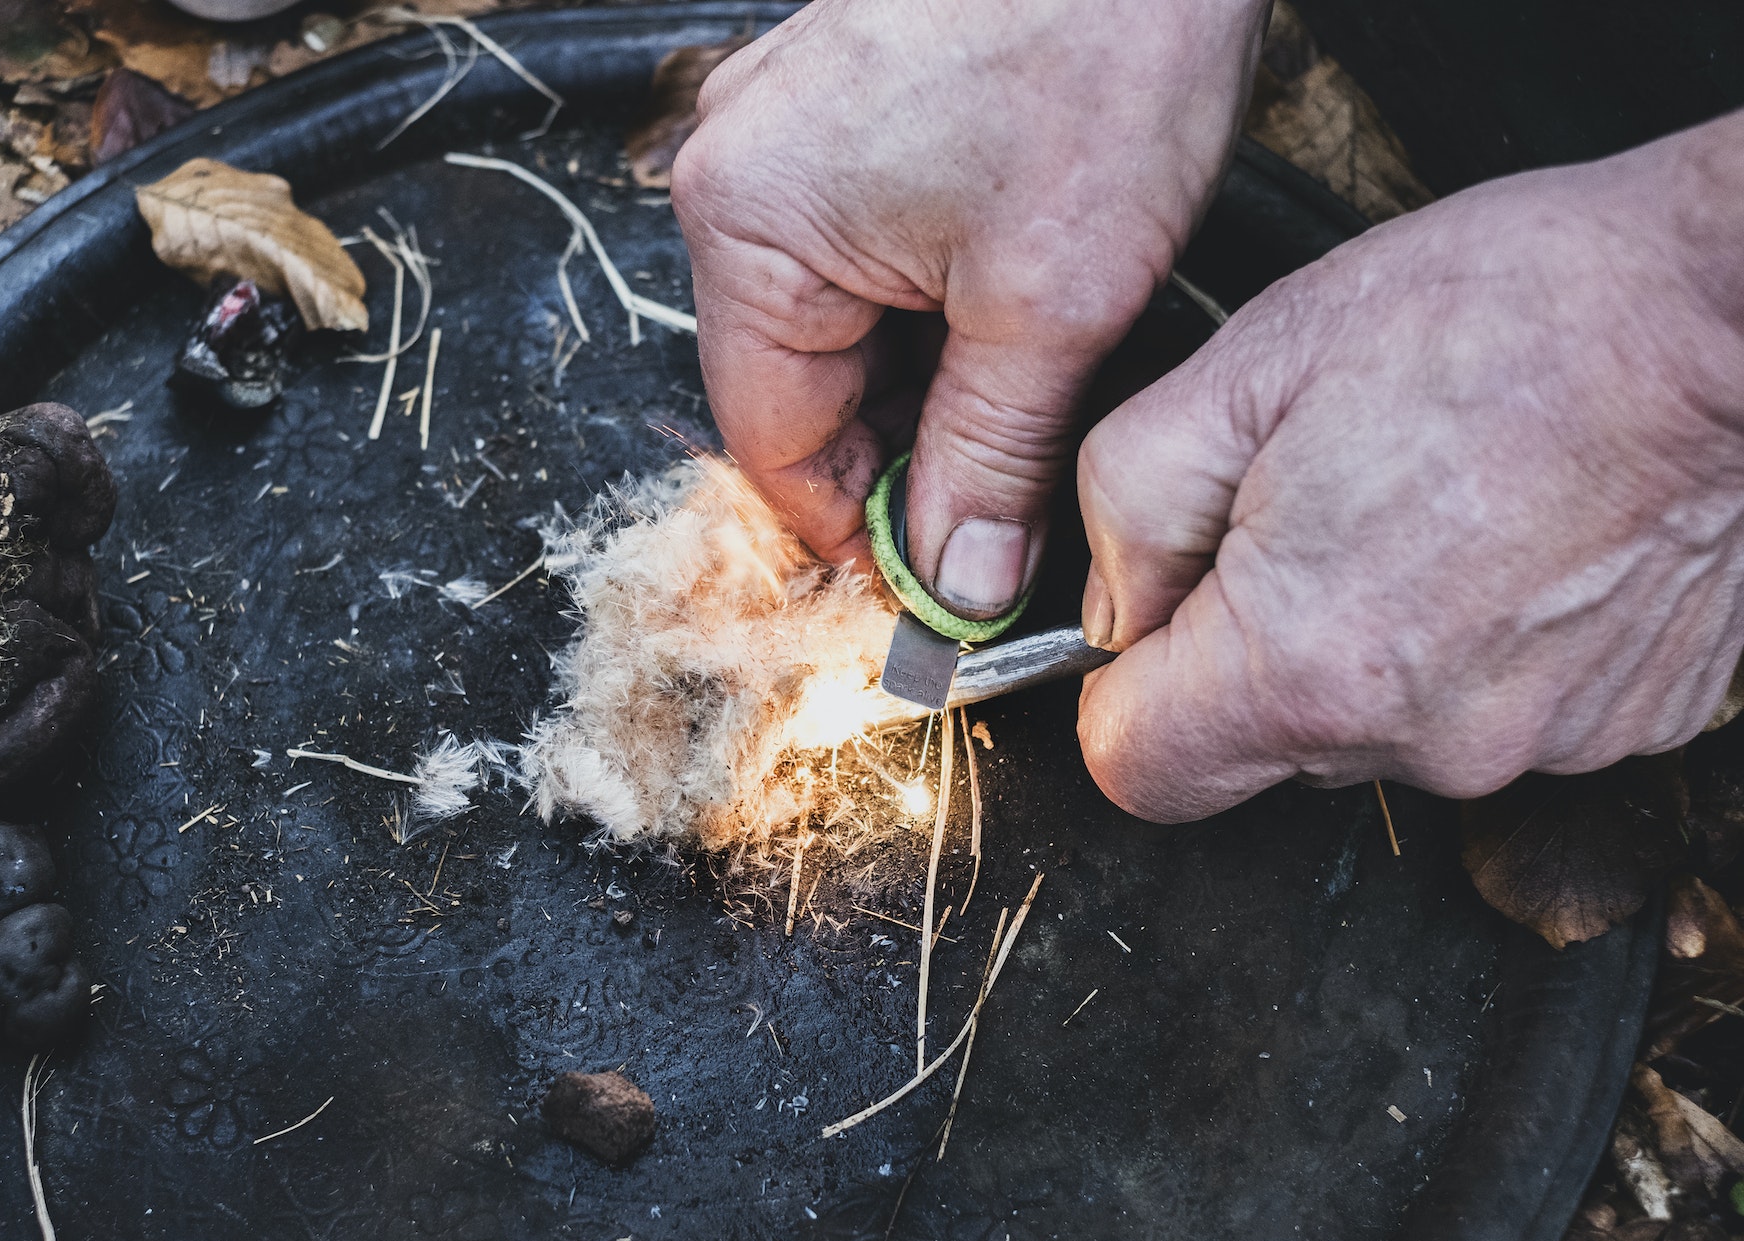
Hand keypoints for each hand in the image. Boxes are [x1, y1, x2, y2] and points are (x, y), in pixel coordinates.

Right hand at [672, 0, 1267, 617]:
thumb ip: (991, 459)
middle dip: (901, 453)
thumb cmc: (1099, 42)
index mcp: (748, 225)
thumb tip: (959, 581)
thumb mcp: (1050, 301)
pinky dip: (932, 307)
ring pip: (840, 324)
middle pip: (799, 384)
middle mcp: (739, 174)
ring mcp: (788, 132)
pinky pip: (865, 253)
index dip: (856, 530)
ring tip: (1025, 396)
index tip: (935, 587)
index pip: (773, 442)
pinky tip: (1010, 320)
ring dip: (926, 381)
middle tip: (1002, 512)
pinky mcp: (848, 107)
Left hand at [1076, 111, 1743, 820]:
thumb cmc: (1511, 314)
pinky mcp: (1624, 725)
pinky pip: (1493, 706)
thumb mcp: (1248, 364)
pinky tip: (1511, 538)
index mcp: (1305, 667)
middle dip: (1249, 646)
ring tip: (1429, 504)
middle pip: (1260, 748)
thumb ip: (1127, 504)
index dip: (1122, 689)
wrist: (1730, 311)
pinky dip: (1478, 641)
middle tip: (1309, 510)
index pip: (1136, 769)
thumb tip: (1113, 601)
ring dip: (1370, 639)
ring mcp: (1538, 746)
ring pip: (1380, 727)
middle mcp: (1425, 740)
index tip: (1157, 615)